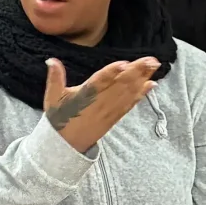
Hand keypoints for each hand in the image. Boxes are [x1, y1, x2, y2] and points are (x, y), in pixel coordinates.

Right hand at [44, 56, 160, 154]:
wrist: (66, 145)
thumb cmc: (60, 118)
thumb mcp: (52, 97)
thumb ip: (55, 78)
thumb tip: (51, 60)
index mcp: (84, 96)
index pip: (99, 83)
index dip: (111, 73)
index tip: (123, 64)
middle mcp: (100, 103)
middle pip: (120, 85)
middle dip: (137, 72)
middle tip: (151, 60)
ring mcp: (109, 110)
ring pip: (128, 93)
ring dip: (143, 79)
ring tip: (154, 65)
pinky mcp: (115, 116)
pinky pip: (130, 104)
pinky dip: (141, 94)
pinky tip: (151, 84)